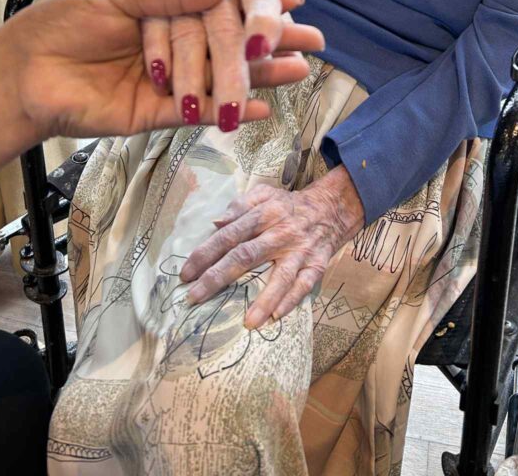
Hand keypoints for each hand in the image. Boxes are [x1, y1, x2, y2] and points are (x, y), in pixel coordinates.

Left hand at [10, 0, 323, 141]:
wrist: (26, 71)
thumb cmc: (65, 24)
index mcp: (165, 14)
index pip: (222, 9)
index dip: (257, 6)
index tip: (294, 1)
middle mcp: (172, 48)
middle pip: (233, 47)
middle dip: (274, 44)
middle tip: (314, 41)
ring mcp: (168, 83)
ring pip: (225, 80)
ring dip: (263, 78)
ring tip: (301, 71)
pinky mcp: (156, 114)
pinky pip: (200, 112)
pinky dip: (231, 109)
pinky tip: (263, 105)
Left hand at [180, 165, 365, 327]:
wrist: (331, 208)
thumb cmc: (288, 205)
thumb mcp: (264, 194)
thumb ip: (239, 205)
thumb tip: (215, 222)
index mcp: (264, 213)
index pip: (230, 234)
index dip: (206, 253)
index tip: (186, 273)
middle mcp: (281, 232)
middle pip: (247, 256)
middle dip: (218, 277)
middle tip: (194, 298)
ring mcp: (300, 251)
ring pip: (281, 276)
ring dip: (264, 299)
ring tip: (247, 321)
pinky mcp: (317, 265)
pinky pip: (305, 285)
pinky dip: (292, 300)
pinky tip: (277, 316)